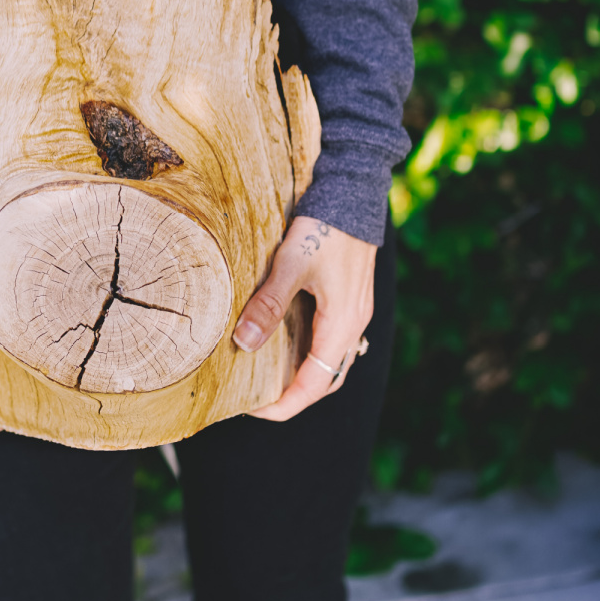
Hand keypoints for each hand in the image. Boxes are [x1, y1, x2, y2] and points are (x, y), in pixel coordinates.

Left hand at [232, 215, 375, 421]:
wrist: (354, 192)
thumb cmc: (324, 227)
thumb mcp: (291, 265)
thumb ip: (268, 305)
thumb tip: (244, 343)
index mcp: (343, 326)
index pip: (314, 385)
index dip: (283, 404)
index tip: (252, 408)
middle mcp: (354, 325)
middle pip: (326, 378)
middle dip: (293, 394)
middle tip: (256, 394)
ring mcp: (355, 311)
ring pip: (330, 359)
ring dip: (302, 372)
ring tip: (266, 370)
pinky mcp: (351, 297)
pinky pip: (332, 338)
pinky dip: (309, 349)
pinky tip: (284, 336)